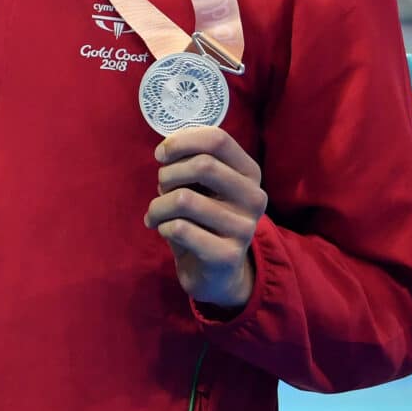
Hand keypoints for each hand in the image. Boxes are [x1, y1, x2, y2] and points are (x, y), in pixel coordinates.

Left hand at [144, 126, 266, 309]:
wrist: (216, 271)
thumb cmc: (202, 217)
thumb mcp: (201, 185)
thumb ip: (190, 160)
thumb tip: (166, 149)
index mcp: (249, 173)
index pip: (218, 139)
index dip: (181, 142)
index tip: (161, 154)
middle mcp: (254, 198)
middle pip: (202, 165)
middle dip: (168, 174)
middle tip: (161, 188)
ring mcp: (244, 228)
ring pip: (184, 199)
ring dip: (158, 205)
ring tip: (157, 213)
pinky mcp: (227, 255)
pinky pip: (180, 228)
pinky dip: (162, 226)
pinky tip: (164, 230)